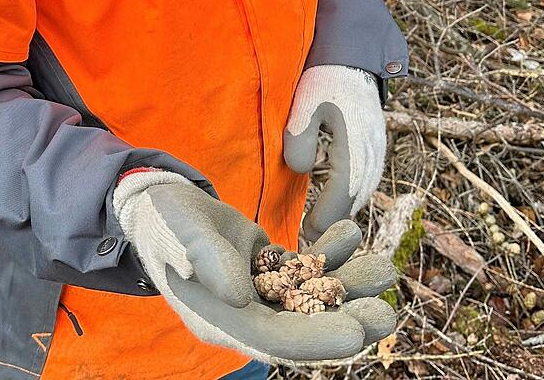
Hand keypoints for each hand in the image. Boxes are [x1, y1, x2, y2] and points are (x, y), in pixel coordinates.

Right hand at [113, 172, 395, 362]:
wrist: (157, 203)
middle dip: (346, 320)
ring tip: (383, 269)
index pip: (272, 339)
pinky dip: (329, 256)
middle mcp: (242, 315)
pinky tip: (350, 234)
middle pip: (301, 327)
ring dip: (348, 285)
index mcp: (217, 321)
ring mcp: (257, 293)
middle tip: (386, 313)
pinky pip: (304, 270)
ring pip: (311, 298)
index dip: (315, 338)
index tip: (356, 331)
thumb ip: (207, 260)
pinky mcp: (267, 269)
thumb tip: (241, 296)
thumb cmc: (162, 220)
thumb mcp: (178, 234)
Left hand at [284, 65, 386, 240]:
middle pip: (354, 201)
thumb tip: (301, 169)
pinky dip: (349, 200)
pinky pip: (365, 184)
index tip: (304, 234)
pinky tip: (332, 208)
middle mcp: (372, 155)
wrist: (352, 57)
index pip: (342, 195)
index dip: (323, 219)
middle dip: (331, 225)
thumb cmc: (324, 78)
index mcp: (355, 146)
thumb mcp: (305, 103)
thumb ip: (300, 137)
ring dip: (341, 215)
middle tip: (306, 243)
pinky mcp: (375, 150)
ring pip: (362, 195)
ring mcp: (377, 153)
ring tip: (316, 231)